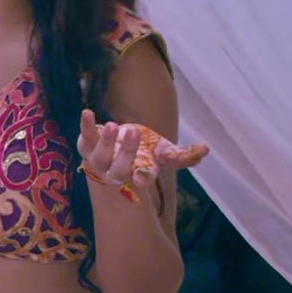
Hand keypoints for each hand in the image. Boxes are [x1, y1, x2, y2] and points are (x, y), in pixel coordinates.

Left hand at [77, 110, 209, 202]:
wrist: (113, 155)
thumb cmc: (143, 156)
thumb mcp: (165, 155)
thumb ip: (183, 155)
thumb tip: (205, 149)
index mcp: (137, 176)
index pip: (140, 180)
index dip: (141, 178)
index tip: (141, 179)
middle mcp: (116, 172)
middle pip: (120, 167)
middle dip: (127, 152)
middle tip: (137, 132)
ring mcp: (99, 161)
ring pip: (100, 155)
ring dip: (106, 141)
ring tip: (114, 125)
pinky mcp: (87, 146)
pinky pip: (85, 137)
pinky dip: (86, 126)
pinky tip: (87, 112)